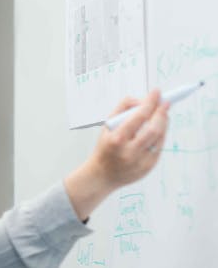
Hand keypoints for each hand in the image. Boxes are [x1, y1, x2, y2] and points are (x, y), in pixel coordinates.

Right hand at [64, 90, 169, 220]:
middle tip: (165, 102)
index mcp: (116, 139)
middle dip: (162, 113)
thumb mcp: (106, 127)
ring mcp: (141, 161)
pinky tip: (158, 128)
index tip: (156, 92)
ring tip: (162, 114)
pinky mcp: (149, 167)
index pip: (138, 117)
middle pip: (154, 128)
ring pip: (160, 137)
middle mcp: (129, 152)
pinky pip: (159, 146)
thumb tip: (141, 100)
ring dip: (163, 122)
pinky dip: (161, 135)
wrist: (102, 175)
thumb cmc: (105, 147)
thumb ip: (122, 110)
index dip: (150, 103)